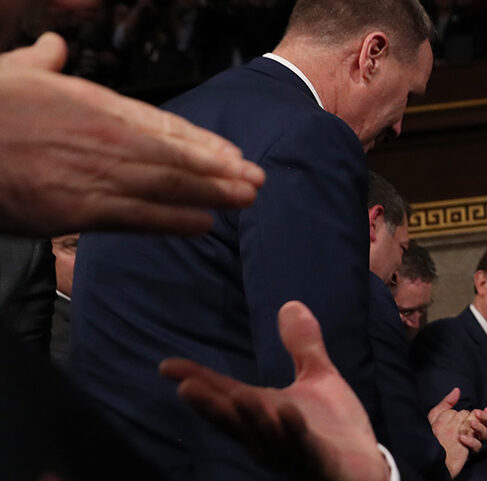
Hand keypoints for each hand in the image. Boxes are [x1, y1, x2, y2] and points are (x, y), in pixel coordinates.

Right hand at [0, 33, 264, 236]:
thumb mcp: (12, 73)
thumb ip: (41, 61)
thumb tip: (54, 45)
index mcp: (93, 105)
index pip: (162, 125)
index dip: (201, 142)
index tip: (232, 153)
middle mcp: (104, 139)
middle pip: (176, 157)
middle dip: (221, 170)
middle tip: (258, 179)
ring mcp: (95, 175)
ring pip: (168, 186)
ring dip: (212, 194)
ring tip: (246, 199)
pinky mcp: (78, 209)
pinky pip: (139, 218)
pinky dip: (174, 221)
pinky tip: (202, 224)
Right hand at [159, 301, 389, 480]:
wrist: (365, 470)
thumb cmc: (335, 426)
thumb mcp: (318, 378)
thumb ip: (303, 346)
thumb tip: (291, 304)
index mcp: (264, 413)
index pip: (225, 394)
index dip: (198, 380)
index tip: (166, 366)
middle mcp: (268, 436)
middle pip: (234, 420)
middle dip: (211, 405)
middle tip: (185, 386)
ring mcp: (292, 453)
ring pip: (265, 436)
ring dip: (251, 418)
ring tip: (236, 396)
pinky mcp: (321, 464)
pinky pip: (305, 448)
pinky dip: (294, 432)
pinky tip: (287, 413)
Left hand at [427, 387, 486, 479]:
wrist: (427, 453)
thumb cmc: (433, 434)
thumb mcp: (437, 415)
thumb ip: (447, 402)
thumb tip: (457, 390)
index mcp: (467, 423)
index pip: (482, 417)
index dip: (485, 413)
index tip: (484, 409)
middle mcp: (471, 432)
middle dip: (485, 418)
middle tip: (476, 414)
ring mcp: (470, 442)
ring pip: (485, 435)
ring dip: (481, 427)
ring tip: (472, 424)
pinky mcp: (468, 452)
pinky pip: (476, 446)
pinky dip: (471, 441)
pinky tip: (462, 438)